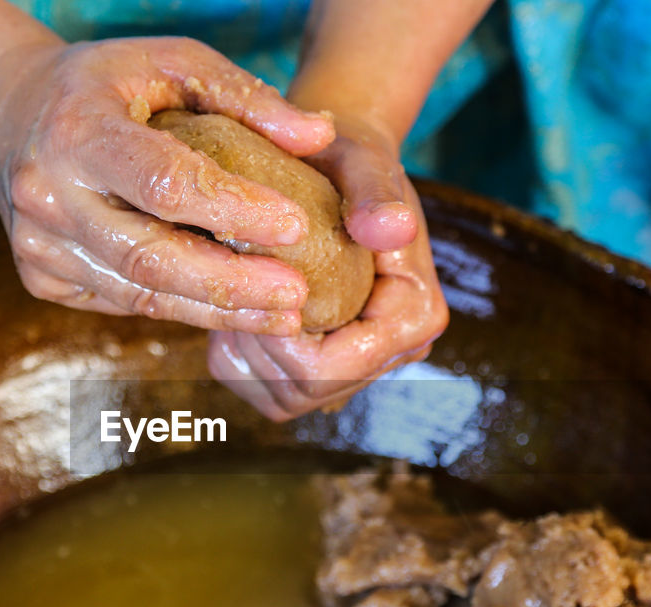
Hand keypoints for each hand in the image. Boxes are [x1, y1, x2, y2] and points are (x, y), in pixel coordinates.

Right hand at [0, 37, 335, 333]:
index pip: (164, 183)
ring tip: (282, 316)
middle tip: (296, 296)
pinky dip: (183, 308)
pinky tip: (232, 311)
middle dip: (231, 284)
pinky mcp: (42, 278)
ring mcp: (39, 245)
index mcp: (77, 130)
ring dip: (217, 312)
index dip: (233, 209)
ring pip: (140, 294)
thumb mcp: (170, 63)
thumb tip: (320, 136)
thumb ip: (246, 97)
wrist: (8, 115)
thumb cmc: (106, 84)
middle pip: (151, 256)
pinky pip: (125, 302)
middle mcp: (48, 194)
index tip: (296, 225)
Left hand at [207, 116, 447, 420]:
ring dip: (245, 355)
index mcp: (416, 316)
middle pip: (304, 391)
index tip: (250, 281)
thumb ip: (377, 195)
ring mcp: (362, 368)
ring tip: (238, 294)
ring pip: (284, 401)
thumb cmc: (349, 162)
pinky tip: (239, 313)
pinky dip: (243, 362)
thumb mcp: (362, 165)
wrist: (340, 170)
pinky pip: (272, 396)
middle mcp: (397, 353)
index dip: (277, 338)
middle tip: (234, 285)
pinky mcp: (331, 373)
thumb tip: (392, 229)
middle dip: (256, 347)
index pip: (331, 366)